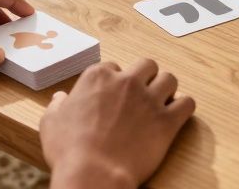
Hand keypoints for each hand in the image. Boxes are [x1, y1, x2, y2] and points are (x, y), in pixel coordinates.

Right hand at [41, 59, 194, 188]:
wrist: (94, 174)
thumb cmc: (70, 151)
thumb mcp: (51, 123)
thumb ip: (57, 105)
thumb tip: (60, 98)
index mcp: (98, 77)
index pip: (112, 67)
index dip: (113, 82)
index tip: (112, 96)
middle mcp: (126, 81)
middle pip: (147, 65)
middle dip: (145, 77)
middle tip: (141, 94)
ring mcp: (149, 100)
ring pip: (169, 79)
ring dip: (166, 89)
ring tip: (160, 103)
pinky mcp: (166, 121)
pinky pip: (187, 103)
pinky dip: (184, 108)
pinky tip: (176, 116)